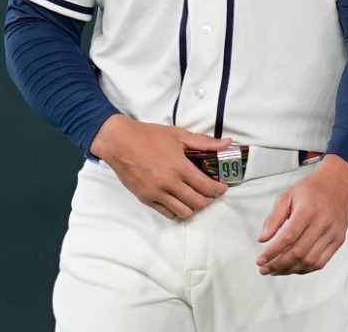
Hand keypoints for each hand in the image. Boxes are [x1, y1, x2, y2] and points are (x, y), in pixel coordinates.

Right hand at [88, 114, 229, 219]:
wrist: (120, 143)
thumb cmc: (149, 136)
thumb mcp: (179, 135)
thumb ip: (205, 142)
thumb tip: (227, 143)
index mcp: (179, 168)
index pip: (206, 187)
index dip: (218, 190)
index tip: (223, 187)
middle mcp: (169, 184)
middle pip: (197, 203)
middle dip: (209, 200)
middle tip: (211, 193)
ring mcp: (156, 194)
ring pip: (183, 212)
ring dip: (194, 207)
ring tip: (196, 197)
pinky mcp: (145, 199)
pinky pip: (166, 213)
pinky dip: (177, 210)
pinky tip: (180, 201)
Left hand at [256, 154, 347, 275]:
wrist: (338, 183)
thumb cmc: (311, 189)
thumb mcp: (287, 195)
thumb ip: (274, 218)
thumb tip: (263, 239)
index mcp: (308, 210)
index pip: (288, 238)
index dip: (272, 252)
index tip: (260, 260)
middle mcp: (323, 223)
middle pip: (298, 252)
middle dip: (278, 265)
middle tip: (264, 269)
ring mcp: (333, 233)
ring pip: (309, 261)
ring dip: (290, 270)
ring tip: (275, 270)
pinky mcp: (338, 240)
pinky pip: (320, 262)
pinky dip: (304, 269)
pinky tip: (292, 268)